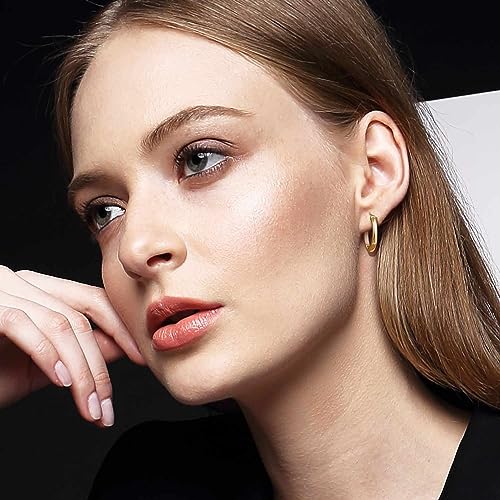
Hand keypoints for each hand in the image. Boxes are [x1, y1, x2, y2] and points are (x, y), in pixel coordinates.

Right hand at [0, 265, 145, 426]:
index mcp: (40, 291)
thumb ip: (79, 349)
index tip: (141, 357)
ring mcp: (3, 289)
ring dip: (82, 373)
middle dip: (100, 364)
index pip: (93, 300)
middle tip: (107, 405)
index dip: (121, 328)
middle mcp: (23, 283)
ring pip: (61, 325)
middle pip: (81, 317)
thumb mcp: (41, 363)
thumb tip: (122, 346)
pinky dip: (49, 356)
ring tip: (90, 408)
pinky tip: (62, 383)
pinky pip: (26, 327)